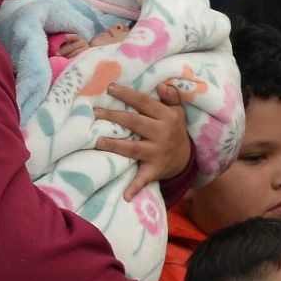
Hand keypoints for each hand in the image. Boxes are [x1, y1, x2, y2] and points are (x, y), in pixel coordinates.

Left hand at [97, 82, 194, 197]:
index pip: (145, 103)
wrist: (185, 159)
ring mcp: (158, 153)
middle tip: (95, 112)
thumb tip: (163, 84)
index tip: (110, 88)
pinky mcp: (154, 170)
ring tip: (97, 141)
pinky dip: (134, 188)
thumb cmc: (174, 129)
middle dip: (115, 116)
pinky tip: (125, 196)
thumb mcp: (177, 112)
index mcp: (167, 117)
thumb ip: (171, 97)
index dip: (128, 95)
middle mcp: (163, 134)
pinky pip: (143, 179)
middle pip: (135, 123)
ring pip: (133, 149)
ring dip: (115, 146)